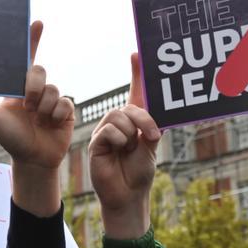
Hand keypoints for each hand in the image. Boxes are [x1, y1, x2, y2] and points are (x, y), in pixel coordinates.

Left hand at [0, 22, 73, 215]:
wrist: (33, 160)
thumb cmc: (10, 138)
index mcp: (18, 86)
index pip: (26, 57)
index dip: (32, 39)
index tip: (37, 22)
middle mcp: (36, 88)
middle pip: (39, 71)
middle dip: (33, 88)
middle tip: (27, 106)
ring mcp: (52, 98)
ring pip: (52, 89)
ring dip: (43, 108)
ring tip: (37, 121)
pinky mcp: (66, 109)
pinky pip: (64, 102)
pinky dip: (56, 115)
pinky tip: (50, 124)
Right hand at [88, 53, 160, 238]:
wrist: (129, 195)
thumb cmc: (140, 173)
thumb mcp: (151, 147)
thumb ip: (149, 127)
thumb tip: (147, 112)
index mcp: (133, 121)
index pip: (135, 94)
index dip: (136, 74)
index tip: (137, 53)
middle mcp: (118, 124)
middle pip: (128, 106)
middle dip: (144, 119)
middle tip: (152, 137)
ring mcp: (105, 132)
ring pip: (118, 116)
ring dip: (131, 133)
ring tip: (131, 148)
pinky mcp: (95, 143)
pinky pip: (108, 130)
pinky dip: (119, 140)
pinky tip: (120, 150)